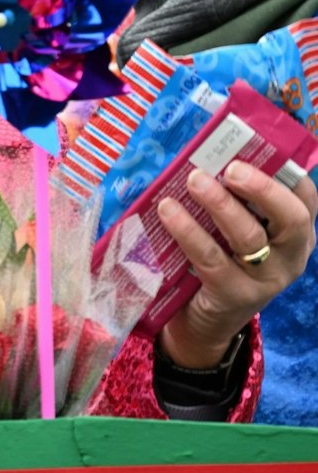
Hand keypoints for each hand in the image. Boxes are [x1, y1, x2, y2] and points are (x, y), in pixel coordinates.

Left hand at [156, 161, 317, 368]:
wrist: (203, 322)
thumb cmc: (219, 263)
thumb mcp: (233, 233)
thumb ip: (234, 203)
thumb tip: (204, 156)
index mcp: (295, 236)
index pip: (306, 200)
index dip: (289, 175)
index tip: (261, 150)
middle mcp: (291, 257)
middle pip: (292, 219)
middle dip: (263, 189)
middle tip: (231, 168)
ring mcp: (266, 280)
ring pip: (250, 237)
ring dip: (221, 205)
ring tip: (193, 180)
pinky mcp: (235, 295)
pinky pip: (212, 258)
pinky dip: (188, 231)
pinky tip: (167, 211)